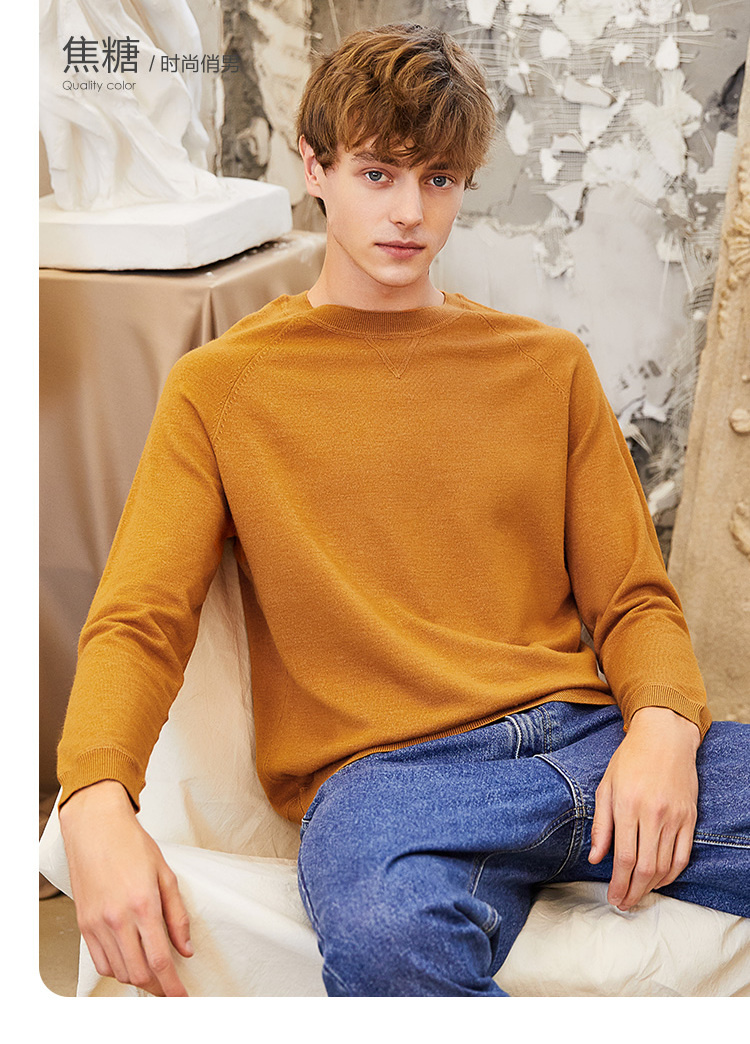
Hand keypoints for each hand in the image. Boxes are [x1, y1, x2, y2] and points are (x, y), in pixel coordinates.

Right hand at [59, 780, 191, 995]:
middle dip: (158, 988)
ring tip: (154, 975)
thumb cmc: (132, 844)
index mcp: (143, 904)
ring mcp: (97, 924)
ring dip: (138, 979)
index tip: (182, 997)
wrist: (96, 828)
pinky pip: (100, 962)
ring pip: (119, 972)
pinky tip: (129, 962)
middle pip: (139, 973)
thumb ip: (177, 915)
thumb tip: (185, 949)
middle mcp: (118, 919)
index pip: (160, 959)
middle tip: (171, 989)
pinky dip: (117, 970)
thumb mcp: (166, 874)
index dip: (173, 986)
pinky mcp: (84, 924)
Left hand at [588, 707, 699, 910]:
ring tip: (638, 896)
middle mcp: (653, 814)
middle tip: (623, 903)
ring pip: (666, 865)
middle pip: (646, 867)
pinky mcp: (690, 818)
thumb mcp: (606, 786)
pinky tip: (659, 880)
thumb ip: (601, 825)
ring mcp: (675, 817)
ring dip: (651, 887)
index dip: (618, 882)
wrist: (664, 737)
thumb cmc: (630, 759)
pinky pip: (683, 855)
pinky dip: (672, 874)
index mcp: (628, 805)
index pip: (624, 857)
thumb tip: (595, 857)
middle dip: (633, 892)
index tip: (612, 896)